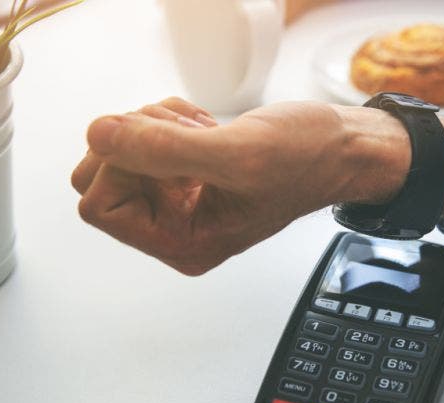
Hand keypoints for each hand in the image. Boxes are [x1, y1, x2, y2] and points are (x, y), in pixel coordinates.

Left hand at [71, 97, 411, 274]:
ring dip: (158, 123)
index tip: (164, 148)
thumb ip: (162, 149)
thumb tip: (99, 135)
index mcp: (182, 243)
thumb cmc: (307, 161)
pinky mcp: (185, 171)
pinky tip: (209, 127)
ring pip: (122, 149)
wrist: (343, 148)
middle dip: (138, 140)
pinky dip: (171, 118)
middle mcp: (175, 227)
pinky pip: (145, 136)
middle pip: (100, 177)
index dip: (121, 166)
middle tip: (187, 135)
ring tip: (206, 131)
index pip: (99, 206)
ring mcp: (178, 198)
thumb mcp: (235, 154)